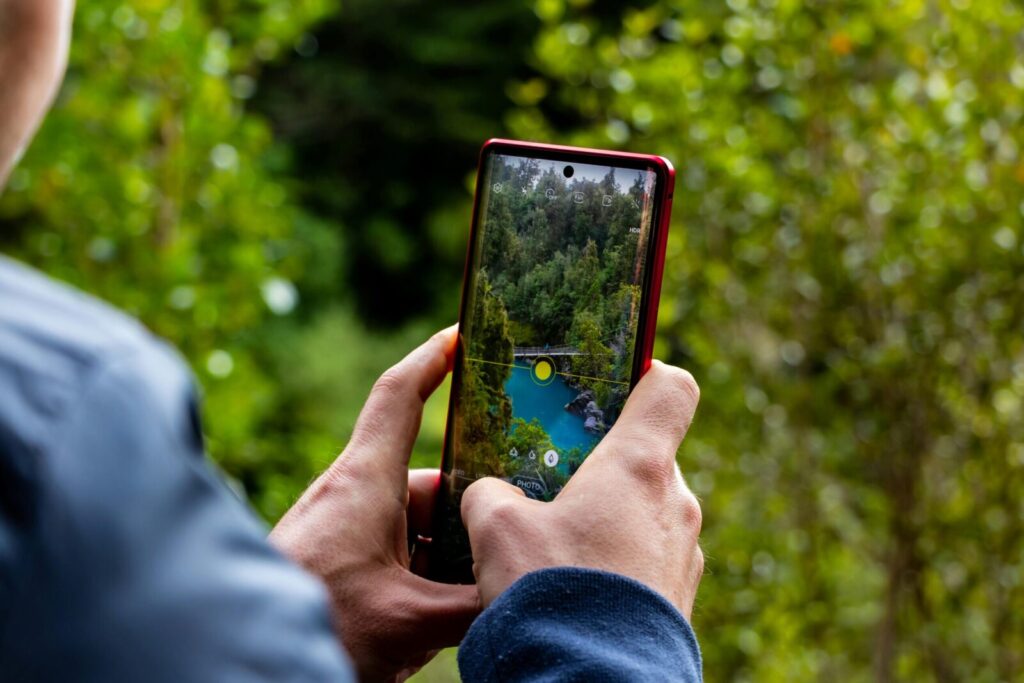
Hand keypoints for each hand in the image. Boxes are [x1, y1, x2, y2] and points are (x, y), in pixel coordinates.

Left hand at [269, 327, 479, 681]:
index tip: (461, 335)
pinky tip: (433, 618)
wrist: (234, 661)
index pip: (399, 396)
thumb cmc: (317, 625)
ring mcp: (341, 530)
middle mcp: (352, 496)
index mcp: (365, 482)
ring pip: (412, 525)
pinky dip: (418, 575)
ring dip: (443, 555)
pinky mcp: (334, 562)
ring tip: (469, 595)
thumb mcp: (412, 619)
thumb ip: (476, 604)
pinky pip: (390, 553)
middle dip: (468, 509)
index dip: (432, 359)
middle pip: (427, 481)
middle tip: (507, 535)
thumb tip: (519, 592)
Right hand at [461, 360, 703, 617]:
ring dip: (608, 516)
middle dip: (602, 463)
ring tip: (558, 542)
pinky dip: (619, 559)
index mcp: (638, 466)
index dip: (645, 375)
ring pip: (646, 510)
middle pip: (647, 456)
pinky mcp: (679, 597)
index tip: (613, 386)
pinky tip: (577, 584)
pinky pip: (649, 557)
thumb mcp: (496, 530)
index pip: (670, 388)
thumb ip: (490, 493)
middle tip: (554, 479)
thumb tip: (489, 493)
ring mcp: (683, 552)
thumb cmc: (549, 594)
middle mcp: (675, 503)